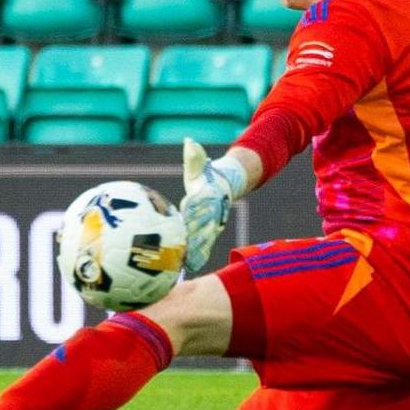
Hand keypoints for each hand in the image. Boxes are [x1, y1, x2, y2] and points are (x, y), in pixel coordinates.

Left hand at [178, 138, 245, 274]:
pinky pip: (205, 245)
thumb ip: (195, 157)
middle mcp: (210, 212)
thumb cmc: (206, 176)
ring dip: (196, 250)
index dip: (192, 207)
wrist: (225, 187)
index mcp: (206, 196)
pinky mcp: (211, 232)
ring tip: (187, 263)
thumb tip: (190, 142)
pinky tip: (189, 268)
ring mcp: (212, 223)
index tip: (185, 212)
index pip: (198, 202)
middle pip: (203, 224)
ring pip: (205, 238)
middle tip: (184, 244)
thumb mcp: (200, 166)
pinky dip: (198, 256)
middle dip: (194, 234)